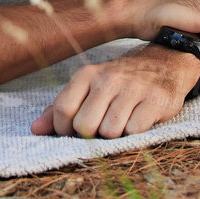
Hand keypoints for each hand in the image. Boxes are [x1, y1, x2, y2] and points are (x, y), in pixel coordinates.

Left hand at [30, 47, 199, 137]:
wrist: (165, 64)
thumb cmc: (119, 83)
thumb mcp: (89, 88)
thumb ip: (61, 108)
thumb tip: (35, 130)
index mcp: (87, 74)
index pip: (62, 109)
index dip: (63, 128)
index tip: (73, 131)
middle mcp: (109, 79)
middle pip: (85, 126)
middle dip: (91, 135)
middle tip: (102, 126)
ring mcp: (133, 88)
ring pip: (110, 132)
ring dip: (115, 135)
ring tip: (122, 121)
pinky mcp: (156, 100)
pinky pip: (135, 131)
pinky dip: (135, 133)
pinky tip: (139, 119)